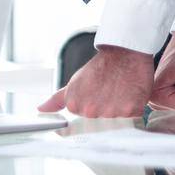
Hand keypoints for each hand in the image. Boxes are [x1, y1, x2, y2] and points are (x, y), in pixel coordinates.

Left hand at [38, 46, 153, 118]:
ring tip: (120, 90)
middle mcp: (91, 112)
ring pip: (117, 120)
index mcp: (75, 106)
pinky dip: (133, 107)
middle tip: (109, 91)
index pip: (83, 121)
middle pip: (100, 122)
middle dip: (106, 109)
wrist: (125, 52)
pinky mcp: (130, 111)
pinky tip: (130, 92)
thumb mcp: (75, 82)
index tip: (97, 96)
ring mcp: (111, 112)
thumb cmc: (101, 67)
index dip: (92, 108)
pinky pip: (132, 117)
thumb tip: (41, 110)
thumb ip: (57, 100)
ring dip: (120, 109)